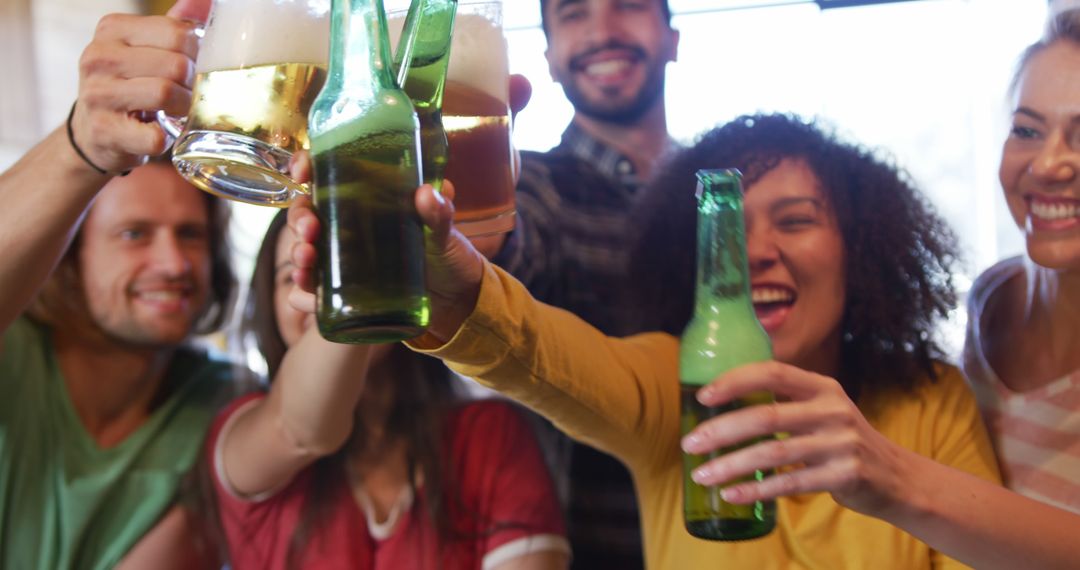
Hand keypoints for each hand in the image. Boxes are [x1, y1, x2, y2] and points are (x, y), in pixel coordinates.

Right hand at [69, 0, 209, 172]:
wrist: (94, 132)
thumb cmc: (130, 86)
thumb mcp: (145, 50)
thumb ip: (174, 27)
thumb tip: (206, 1)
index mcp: (113, 29)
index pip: (177, 33)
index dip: (197, 55)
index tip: (192, 68)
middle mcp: (99, 57)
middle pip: (176, 65)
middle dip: (192, 84)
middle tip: (187, 94)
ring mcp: (98, 94)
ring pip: (166, 93)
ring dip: (182, 109)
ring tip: (176, 111)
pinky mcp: (104, 131)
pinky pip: (155, 135)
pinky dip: (166, 138)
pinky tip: (159, 132)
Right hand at [285, 152, 484, 343]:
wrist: (458, 302)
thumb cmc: (449, 255)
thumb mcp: (445, 232)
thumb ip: (439, 213)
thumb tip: (426, 192)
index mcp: (369, 199)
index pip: (328, 174)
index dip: (307, 166)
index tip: (302, 171)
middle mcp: (349, 226)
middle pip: (307, 212)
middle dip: (300, 218)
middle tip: (309, 229)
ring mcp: (345, 260)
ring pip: (305, 250)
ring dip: (297, 253)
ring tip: (307, 259)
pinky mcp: (346, 291)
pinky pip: (314, 293)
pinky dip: (303, 294)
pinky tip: (304, 295)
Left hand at [680, 361, 913, 518]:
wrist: (895, 477)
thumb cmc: (842, 440)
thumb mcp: (822, 409)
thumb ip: (785, 401)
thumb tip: (722, 403)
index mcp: (822, 386)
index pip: (772, 372)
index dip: (734, 381)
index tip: (702, 396)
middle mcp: (832, 410)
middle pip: (766, 417)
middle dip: (721, 430)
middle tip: (690, 443)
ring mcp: (840, 443)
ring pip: (772, 454)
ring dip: (731, 465)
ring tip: (701, 474)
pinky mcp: (844, 476)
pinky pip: (789, 484)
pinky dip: (756, 490)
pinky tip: (731, 494)